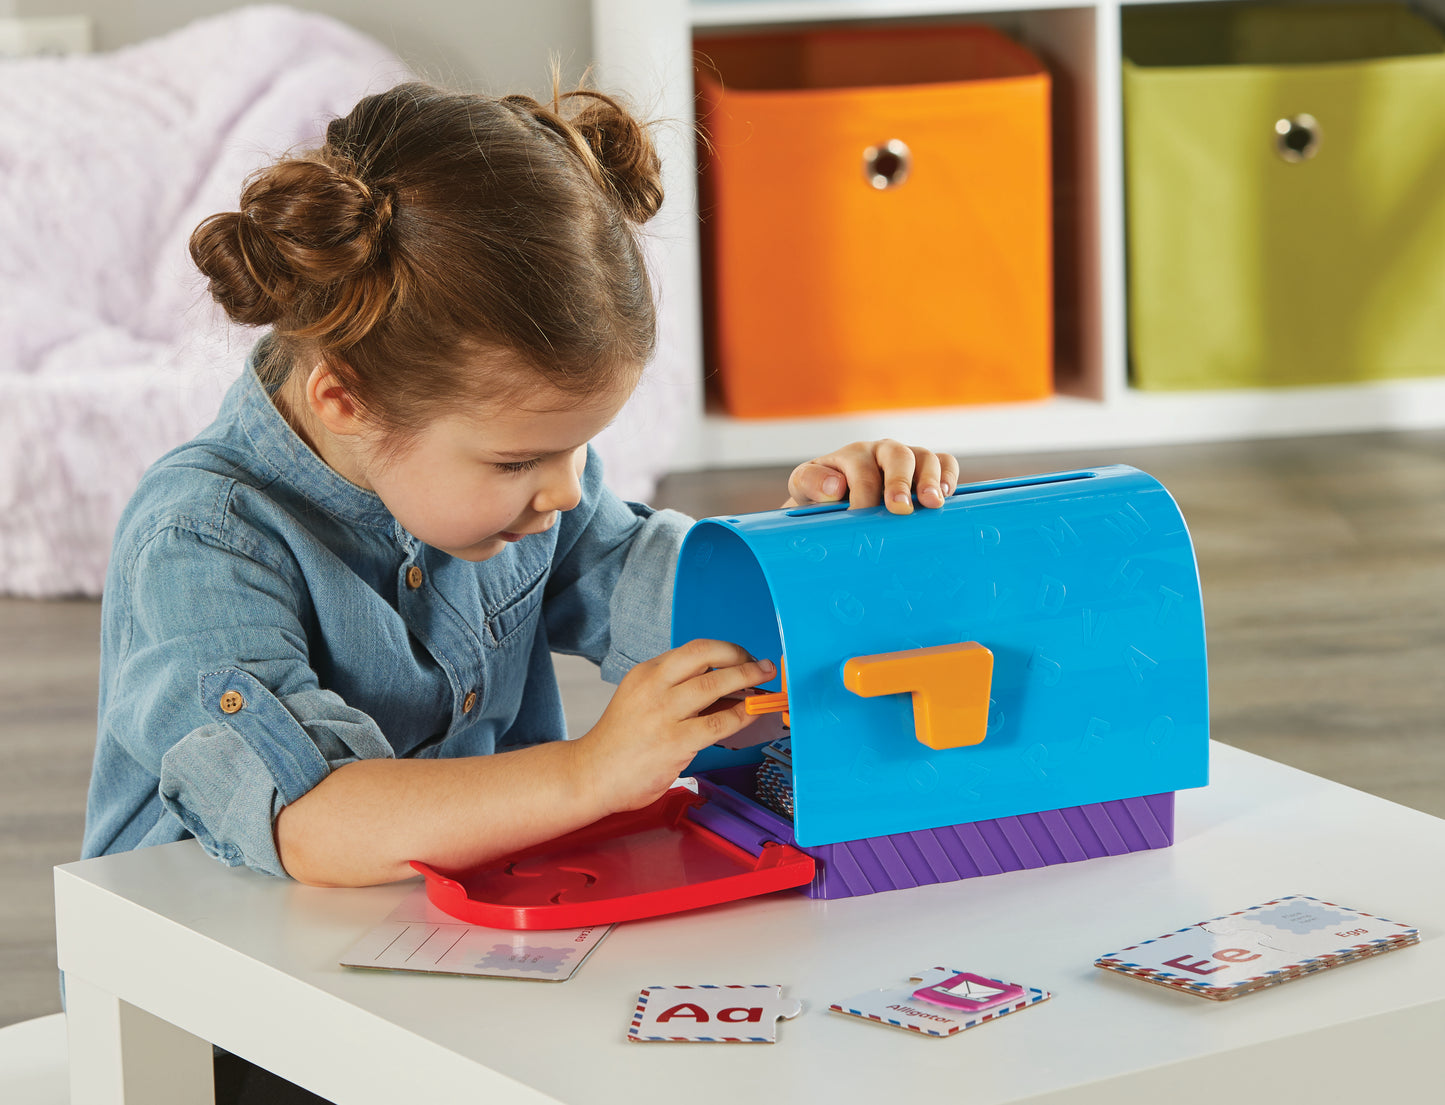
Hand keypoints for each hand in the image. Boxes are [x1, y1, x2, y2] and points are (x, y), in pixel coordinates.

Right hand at [573, 640, 773, 814]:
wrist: (590, 775)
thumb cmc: (620, 742)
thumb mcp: (641, 701)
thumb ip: (676, 692)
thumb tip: (726, 689)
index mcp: (646, 673)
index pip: (694, 649)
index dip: (726, 650)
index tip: (743, 658)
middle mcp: (654, 687)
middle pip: (707, 657)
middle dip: (742, 659)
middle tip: (762, 666)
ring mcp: (664, 714)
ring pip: (715, 685)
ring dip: (747, 681)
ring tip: (765, 686)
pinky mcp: (674, 742)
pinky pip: (719, 722)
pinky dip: (742, 715)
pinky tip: (752, 714)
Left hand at [783, 440, 959, 514]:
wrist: (834, 503)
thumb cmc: (821, 497)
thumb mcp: (803, 488)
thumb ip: (810, 482)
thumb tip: (836, 486)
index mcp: (852, 455)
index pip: (862, 470)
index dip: (863, 494)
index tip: (861, 516)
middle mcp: (881, 452)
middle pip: (897, 455)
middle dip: (900, 482)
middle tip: (900, 508)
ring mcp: (907, 458)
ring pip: (925, 457)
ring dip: (930, 480)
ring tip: (932, 504)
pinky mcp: (926, 470)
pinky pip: (945, 462)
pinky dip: (948, 476)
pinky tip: (946, 496)